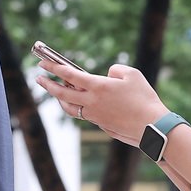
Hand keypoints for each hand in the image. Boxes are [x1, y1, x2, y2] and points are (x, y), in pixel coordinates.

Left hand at [35, 61, 165, 145]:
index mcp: (97, 86)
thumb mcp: (132, 75)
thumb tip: (107, 75)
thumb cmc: (145, 98)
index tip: (42, 63)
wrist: (152, 127)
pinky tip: (76, 102)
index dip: (54, 67)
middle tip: (38, 78)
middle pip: (62, 92)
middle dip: (48, 84)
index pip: (69, 75)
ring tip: (54, 91)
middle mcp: (91, 101)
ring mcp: (93, 115)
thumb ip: (116, 70)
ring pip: (68, 106)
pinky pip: (81, 114)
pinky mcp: (100, 124)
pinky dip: (74, 106)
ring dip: (59, 98)